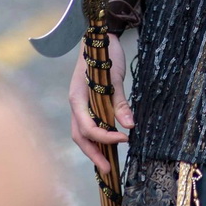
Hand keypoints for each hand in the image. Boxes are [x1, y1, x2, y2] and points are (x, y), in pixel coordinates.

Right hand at [69, 35, 131, 172]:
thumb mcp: (115, 76)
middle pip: (80, 136)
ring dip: (94, 148)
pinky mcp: (86, 103)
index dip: (105, 137)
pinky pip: (87, 125)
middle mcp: (75, 104)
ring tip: (107, 163)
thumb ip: (120, 101)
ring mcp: (79, 104)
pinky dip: (96, 137)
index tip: (124, 138)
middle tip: (109, 170)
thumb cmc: (105, 53)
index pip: (87, 127)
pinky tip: (107, 144)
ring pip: (82, 133)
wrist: (98, 35)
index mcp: (77, 97)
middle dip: (93, 154)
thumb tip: (130, 125)